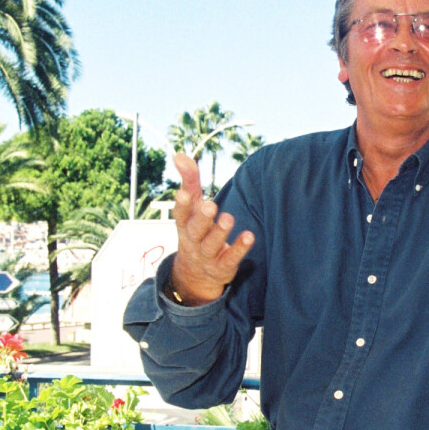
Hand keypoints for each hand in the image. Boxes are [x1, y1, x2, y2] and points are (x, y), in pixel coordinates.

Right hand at [168, 153, 254, 305]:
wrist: (195, 274)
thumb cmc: (195, 229)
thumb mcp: (192, 206)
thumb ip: (189, 181)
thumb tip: (179, 155)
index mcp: (184, 224)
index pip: (180, 214)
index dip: (181, 205)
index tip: (183, 193)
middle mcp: (192, 241)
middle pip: (194, 230)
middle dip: (202, 218)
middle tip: (210, 206)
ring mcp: (206, 256)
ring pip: (211, 246)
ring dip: (220, 232)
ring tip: (229, 218)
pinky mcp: (222, 267)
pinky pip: (230, 259)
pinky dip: (239, 248)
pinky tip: (249, 236)